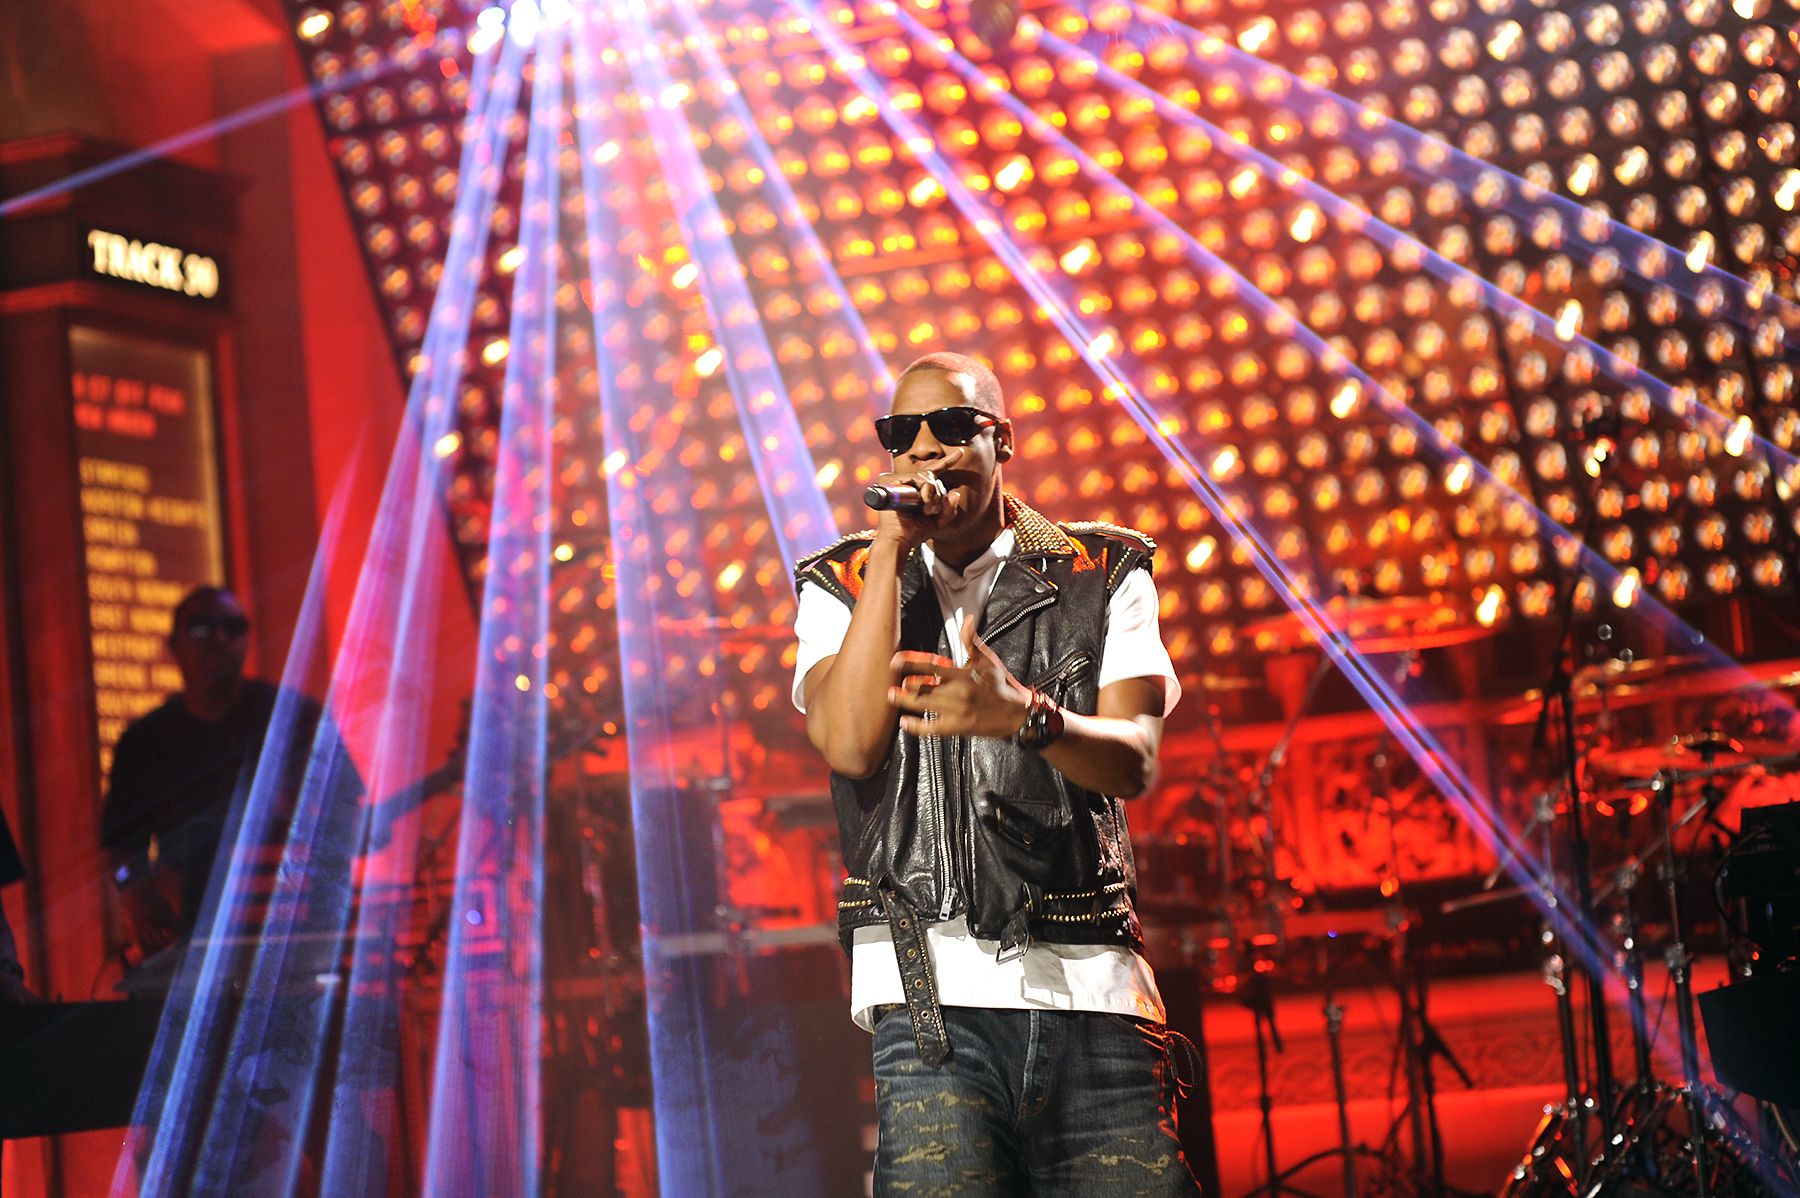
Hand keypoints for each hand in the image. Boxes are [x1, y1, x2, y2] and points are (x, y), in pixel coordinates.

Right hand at [872, 469, 959, 551]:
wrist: (900, 541)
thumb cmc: (914, 532)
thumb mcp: (938, 521)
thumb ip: (948, 508)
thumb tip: (954, 494)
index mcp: (915, 488)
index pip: (932, 471)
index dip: (947, 461)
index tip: (961, 453)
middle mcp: (904, 481)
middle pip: (930, 475)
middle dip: (937, 494)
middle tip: (931, 511)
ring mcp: (896, 480)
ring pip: (925, 477)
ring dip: (932, 496)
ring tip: (926, 510)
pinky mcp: (890, 481)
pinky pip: (916, 478)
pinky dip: (924, 492)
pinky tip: (921, 504)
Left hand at [888, 615, 1031, 738]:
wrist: (1015, 713)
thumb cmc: (1000, 684)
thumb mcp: (987, 660)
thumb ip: (971, 641)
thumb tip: (967, 619)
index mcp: (963, 674)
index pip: (932, 666)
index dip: (912, 663)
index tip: (896, 660)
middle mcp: (958, 692)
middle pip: (924, 688)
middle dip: (906, 685)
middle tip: (890, 681)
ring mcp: (956, 711)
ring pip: (924, 706)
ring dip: (905, 702)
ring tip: (891, 696)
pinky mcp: (957, 727)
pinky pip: (932, 728)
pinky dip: (916, 726)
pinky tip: (904, 723)